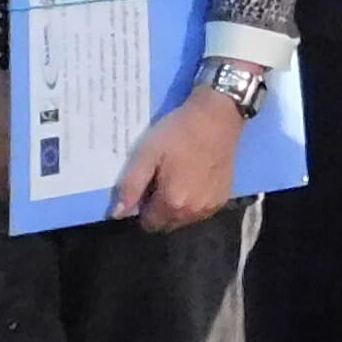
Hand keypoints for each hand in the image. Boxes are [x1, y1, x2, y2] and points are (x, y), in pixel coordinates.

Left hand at [114, 95, 246, 231]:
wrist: (217, 117)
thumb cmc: (178, 133)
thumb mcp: (147, 154)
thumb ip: (130, 186)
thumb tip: (117, 214)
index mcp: (171, 203)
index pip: (149, 224)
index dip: (143, 208)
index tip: (146, 187)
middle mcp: (193, 212)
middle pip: (167, 224)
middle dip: (159, 210)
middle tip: (161, 180)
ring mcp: (211, 207)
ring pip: (185, 219)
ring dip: (177, 208)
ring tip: (178, 178)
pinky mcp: (223, 199)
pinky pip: (201, 211)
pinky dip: (194, 202)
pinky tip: (195, 179)